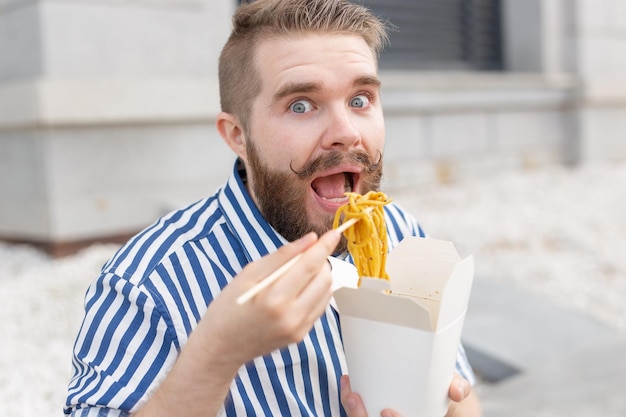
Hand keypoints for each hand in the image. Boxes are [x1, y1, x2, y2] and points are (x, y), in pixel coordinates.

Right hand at [136, 230, 341, 416]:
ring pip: (326, 293)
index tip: (334, 233)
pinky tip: (298, 289)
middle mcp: (291, 316)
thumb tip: (310, 239)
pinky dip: (315, 292)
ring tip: (299, 272)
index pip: (309, 266)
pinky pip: (320, 306)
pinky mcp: (301, 335)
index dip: (324, 247)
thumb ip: (281, 256)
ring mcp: (299, 329)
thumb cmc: (229, 307)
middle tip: (305, 254)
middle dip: (321, 261)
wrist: (221, 347)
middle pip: (324, 279)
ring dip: (320, 276)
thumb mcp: (248, 274)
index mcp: (274, 299)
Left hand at [340, 374, 480, 416]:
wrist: (443, 404)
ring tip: (348, 388)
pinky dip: (351, 405)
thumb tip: (456, 391)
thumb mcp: (454, 391)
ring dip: (352, 411)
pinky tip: (348, 388)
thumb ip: (458, 388)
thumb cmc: (445, 396)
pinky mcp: (374, 415)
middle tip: (355, 397)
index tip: (387, 411)